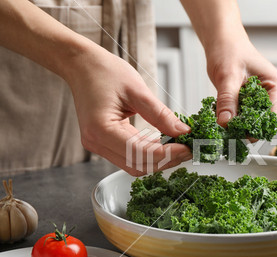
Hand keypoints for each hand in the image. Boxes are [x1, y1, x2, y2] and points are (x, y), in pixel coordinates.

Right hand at [65, 47, 191, 175]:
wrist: (82, 65)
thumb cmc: (104, 71)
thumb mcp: (137, 90)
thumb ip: (161, 115)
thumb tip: (183, 132)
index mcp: (101, 129)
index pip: (140, 153)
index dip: (166, 154)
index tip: (186, 148)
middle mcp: (96, 142)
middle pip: (137, 165)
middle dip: (165, 160)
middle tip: (188, 149)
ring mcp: (98, 145)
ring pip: (134, 165)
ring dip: (158, 160)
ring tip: (179, 146)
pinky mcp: (104, 143)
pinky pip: (130, 156)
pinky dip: (149, 154)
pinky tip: (165, 145)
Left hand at [206, 36, 276, 127]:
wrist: (223, 42)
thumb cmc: (229, 51)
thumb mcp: (227, 76)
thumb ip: (227, 100)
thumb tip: (225, 123)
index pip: (271, 118)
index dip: (254, 130)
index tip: (235, 136)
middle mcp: (275, 95)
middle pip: (263, 124)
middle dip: (244, 130)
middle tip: (224, 135)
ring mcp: (264, 100)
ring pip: (253, 123)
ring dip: (238, 127)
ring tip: (221, 127)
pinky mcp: (253, 102)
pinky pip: (245, 118)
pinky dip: (234, 120)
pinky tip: (222, 119)